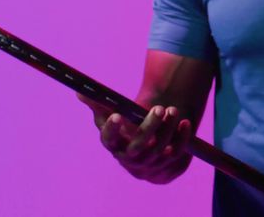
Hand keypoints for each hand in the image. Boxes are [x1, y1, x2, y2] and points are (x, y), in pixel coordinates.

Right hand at [76, 92, 194, 183]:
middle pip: (138, 148)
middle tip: (159, 108)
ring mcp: (149, 168)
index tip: (117, 115)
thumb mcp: (113, 113)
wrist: (151, 145)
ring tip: (173, 110)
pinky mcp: (167, 172)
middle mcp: (130, 160)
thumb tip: (79, 92)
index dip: (112, 130)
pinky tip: (184, 123)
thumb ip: (99, 102)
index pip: (109, 140)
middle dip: (149, 128)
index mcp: (114, 145)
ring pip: (161, 151)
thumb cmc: (129, 124)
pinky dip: (182, 139)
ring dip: (168, 130)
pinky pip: (177, 156)